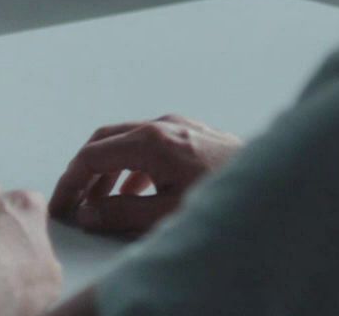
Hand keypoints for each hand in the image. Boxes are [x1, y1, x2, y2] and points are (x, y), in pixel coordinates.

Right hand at [48, 114, 242, 235]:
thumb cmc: (224, 199)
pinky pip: (150, 144)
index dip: (70, 182)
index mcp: (151, 140)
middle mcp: (163, 124)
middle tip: (73, 201)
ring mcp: (180, 126)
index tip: (61, 206)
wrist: (278, 185)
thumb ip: (121, 213)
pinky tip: (133, 192)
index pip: (92, 155)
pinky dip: (132, 166)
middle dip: (85, 172)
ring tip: (98, 203)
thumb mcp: (166, 214)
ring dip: (108, 170)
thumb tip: (87, 212)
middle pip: (106, 141)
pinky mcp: (194, 134)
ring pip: (128, 141)